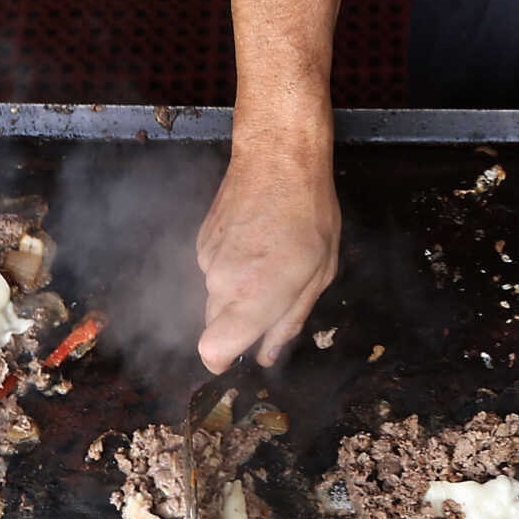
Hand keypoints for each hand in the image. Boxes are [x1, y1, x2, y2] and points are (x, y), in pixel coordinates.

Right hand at [194, 141, 339, 370]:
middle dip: (240, 323)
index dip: (223, 361)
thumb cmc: (309, 213)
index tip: (240, 354)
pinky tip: (255, 240)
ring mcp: (206, 259)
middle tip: (275, 295)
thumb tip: (266, 355)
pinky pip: (212, 270)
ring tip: (270, 259)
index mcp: (252, 296)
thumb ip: (289, 321)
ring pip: (215, 297)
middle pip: (214, 327)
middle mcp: (221, 282)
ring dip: (237, 291)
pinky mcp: (200, 240)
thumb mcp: (318, 274)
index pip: (212, 352)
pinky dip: (231, 266)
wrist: (277, 157)